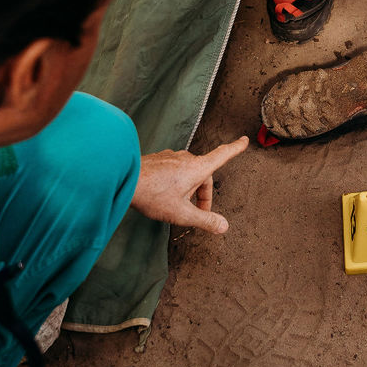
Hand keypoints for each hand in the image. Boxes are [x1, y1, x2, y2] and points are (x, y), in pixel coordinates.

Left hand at [131, 137, 247, 230]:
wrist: (123, 179)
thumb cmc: (152, 195)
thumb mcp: (181, 214)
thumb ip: (204, 220)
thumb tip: (223, 226)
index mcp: (197, 168)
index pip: (222, 155)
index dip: (235, 148)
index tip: (244, 141)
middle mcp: (186, 158)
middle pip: (203, 175)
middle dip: (203, 195)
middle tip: (196, 214)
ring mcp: (171, 157)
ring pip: (188, 173)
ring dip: (188, 189)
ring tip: (176, 206)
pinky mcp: (158, 159)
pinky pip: (174, 171)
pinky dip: (176, 183)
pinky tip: (163, 196)